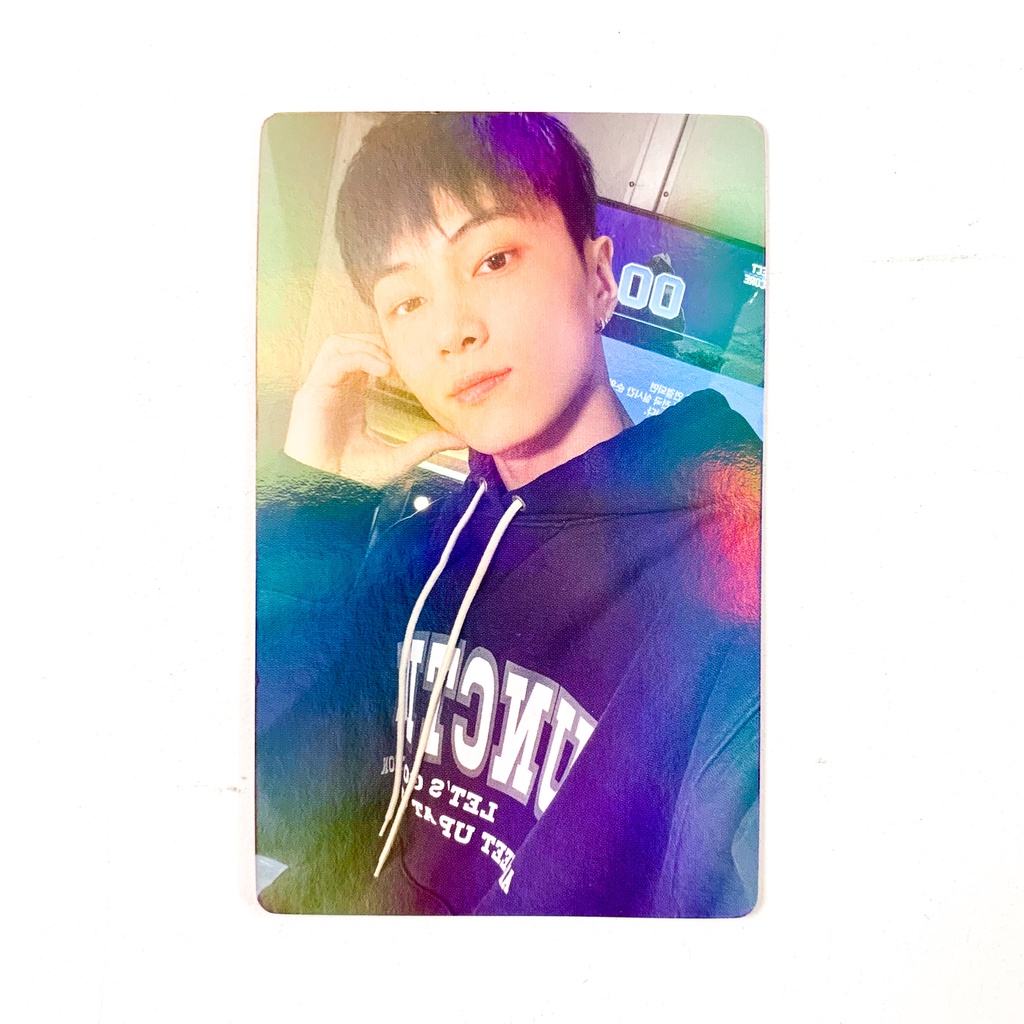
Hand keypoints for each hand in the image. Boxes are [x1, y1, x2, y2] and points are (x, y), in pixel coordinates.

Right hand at [283, 334, 464, 486]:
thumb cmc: (352, 477)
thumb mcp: (399, 458)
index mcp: (352, 396)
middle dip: (379, 343)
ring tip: (393, 363)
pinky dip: (359, 357)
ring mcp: (322, 388)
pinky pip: (334, 360)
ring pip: (339, 344)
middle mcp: (335, 387)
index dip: (390, 353)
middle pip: (352, 342)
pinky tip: (383, 369)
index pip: (366, 357)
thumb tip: (459, 439)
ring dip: (367, 345)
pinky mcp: (312, 392)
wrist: (326, 491)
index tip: (416, 363)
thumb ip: (426, 445)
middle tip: (406, 357)